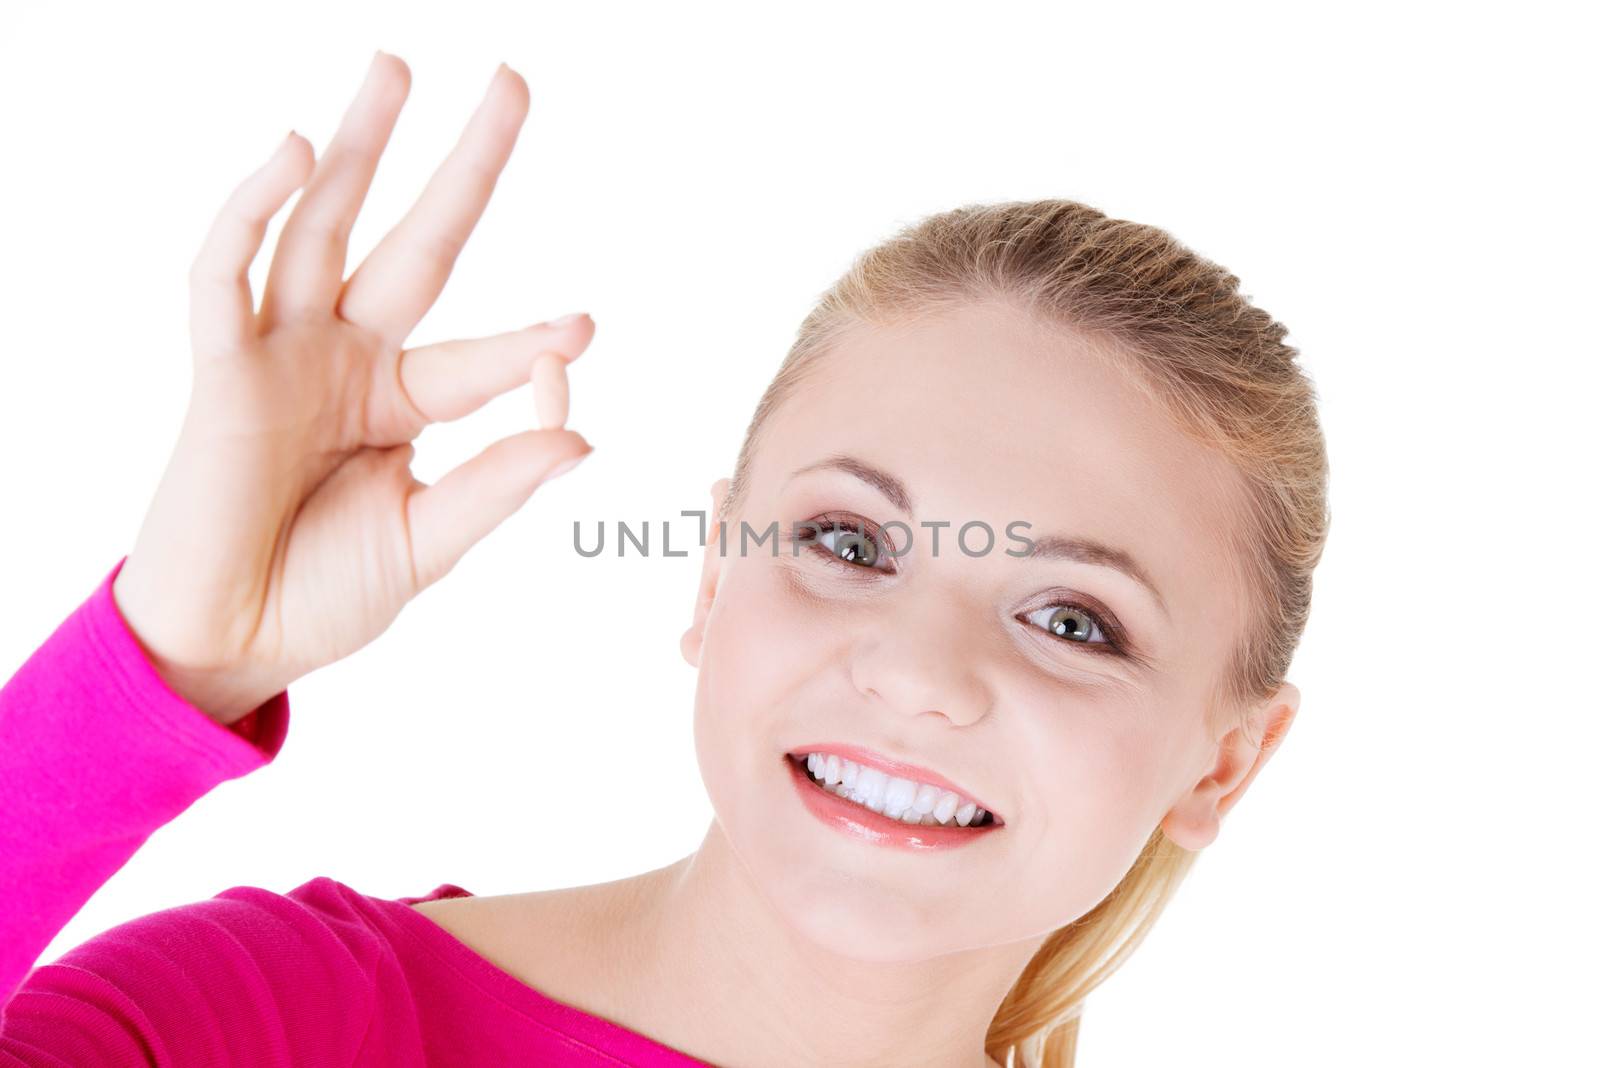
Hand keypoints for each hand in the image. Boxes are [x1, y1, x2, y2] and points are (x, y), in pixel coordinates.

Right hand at [112, 52, 593, 724]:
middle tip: (514, 83)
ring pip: (322, 227)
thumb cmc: (322, 596)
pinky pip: (228, 273)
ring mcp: (286, 356)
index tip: (581, 330)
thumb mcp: (428, 541)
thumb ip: (497, 486)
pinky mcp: (223, 369)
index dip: (532, 345)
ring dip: (359, 146)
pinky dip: (254, 210)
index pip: (483, 356)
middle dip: (463, 167)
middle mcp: (349, 361)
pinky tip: (297, 151)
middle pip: (416, 243)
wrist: (229, 646)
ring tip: (395, 68)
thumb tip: (584, 435)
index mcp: (403, 402)